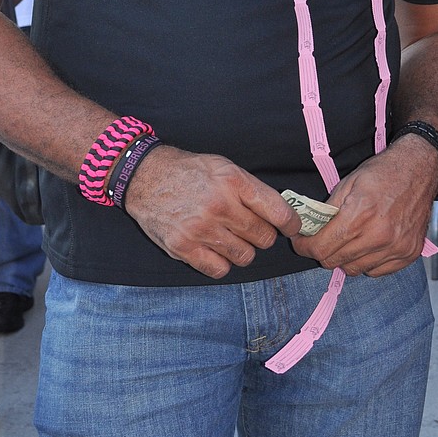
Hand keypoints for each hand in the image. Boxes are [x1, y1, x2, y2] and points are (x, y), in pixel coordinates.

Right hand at [124, 144, 300, 278]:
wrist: (145, 176)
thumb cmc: (190, 171)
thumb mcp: (225, 167)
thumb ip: (252, 189)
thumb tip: (281, 213)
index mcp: (234, 181)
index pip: (279, 212)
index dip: (291, 224)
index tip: (291, 227)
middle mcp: (220, 206)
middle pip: (264, 238)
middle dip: (264, 235)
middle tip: (253, 229)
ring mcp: (201, 229)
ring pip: (245, 257)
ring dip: (243, 250)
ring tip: (232, 238)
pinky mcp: (183, 248)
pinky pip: (220, 270)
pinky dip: (222, 263)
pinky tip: (216, 249)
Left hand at [290, 135, 437, 276]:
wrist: (419, 168)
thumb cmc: (383, 172)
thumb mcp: (348, 182)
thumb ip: (327, 210)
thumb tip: (309, 230)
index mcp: (360, 215)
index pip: (320, 248)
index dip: (304, 246)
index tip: (302, 242)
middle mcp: (379, 235)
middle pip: (335, 262)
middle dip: (324, 251)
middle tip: (325, 239)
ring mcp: (396, 247)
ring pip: (355, 269)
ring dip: (346, 258)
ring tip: (350, 240)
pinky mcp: (409, 253)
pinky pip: (377, 271)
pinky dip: (368, 262)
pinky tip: (369, 244)